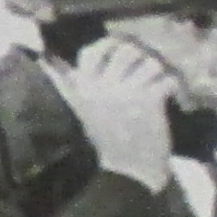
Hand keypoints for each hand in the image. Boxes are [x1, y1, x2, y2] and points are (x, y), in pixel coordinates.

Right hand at [55, 33, 186, 189]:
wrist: (128, 172)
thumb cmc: (104, 140)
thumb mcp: (80, 109)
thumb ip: (66, 82)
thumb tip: (43, 58)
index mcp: (85, 86)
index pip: (92, 51)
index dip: (108, 44)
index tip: (118, 50)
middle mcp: (103, 85)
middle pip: (127, 50)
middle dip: (140, 57)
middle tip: (146, 70)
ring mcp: (127, 91)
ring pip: (150, 62)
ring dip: (158, 72)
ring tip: (158, 83)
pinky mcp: (150, 100)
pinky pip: (167, 79)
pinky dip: (172, 86)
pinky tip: (169, 95)